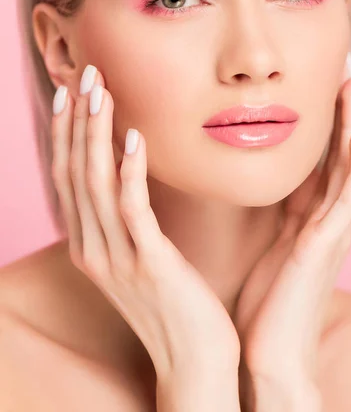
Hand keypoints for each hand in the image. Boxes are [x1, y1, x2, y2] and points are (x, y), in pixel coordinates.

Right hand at [51, 65, 240, 380]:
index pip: (69, 178)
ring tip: (101, 91)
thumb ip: (129, 221)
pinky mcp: (149, 265)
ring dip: (97, 133)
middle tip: (84, 75)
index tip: (73, 93)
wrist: (195, 362)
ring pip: (96, 184)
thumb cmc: (175, 304)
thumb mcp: (141, 258)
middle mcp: (93, 250)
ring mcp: (117, 259)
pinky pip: (133, 210)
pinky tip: (136, 137)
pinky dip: (131, 170)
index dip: (67, 133)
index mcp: (90, 246)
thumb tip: (130, 175)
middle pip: (74, 173)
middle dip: (77, 121)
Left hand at [233, 65, 350, 402]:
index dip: (322, 118)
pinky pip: (347, 197)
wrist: (271, 351)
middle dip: (343, 108)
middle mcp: (325, 217)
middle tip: (343, 65)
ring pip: (349, 166)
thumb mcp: (267, 243)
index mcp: (307, 214)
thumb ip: (271, 210)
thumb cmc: (266, 299)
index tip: (317, 79)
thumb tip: (254, 178)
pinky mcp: (327, 245)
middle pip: (338, 152)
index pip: (319, 156)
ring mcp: (331, 230)